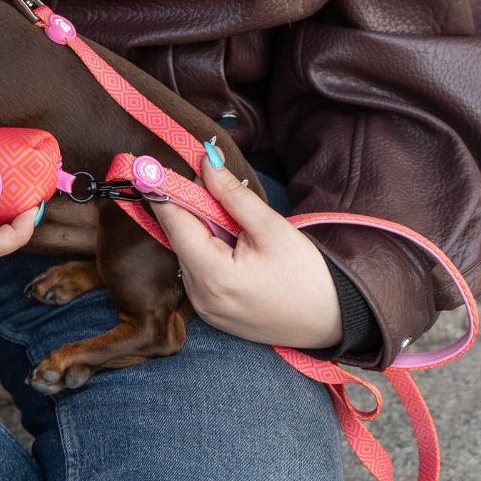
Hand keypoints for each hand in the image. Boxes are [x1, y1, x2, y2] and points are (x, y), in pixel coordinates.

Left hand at [152, 149, 343, 349]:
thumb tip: (204, 159)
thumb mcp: (271, 227)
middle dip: (188, 206)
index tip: (149, 164)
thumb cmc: (306, 274)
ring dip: (198, 229)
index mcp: (213, 276)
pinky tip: (231, 244)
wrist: (331, 321)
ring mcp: (203, 309)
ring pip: (185, 252)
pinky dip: (205, 250)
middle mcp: (199, 296)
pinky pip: (195, 271)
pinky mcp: (210, 313)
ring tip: (232, 222)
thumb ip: (232, 193)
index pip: (173, 222)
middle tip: (206, 182)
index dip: (163, 190)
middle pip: (178, 236)